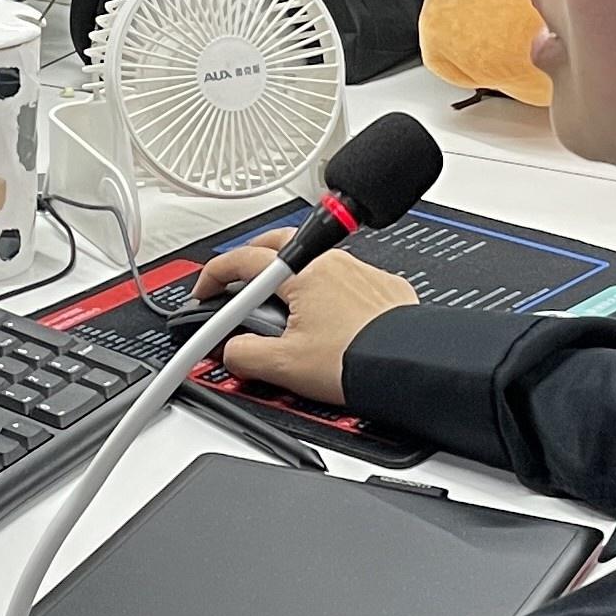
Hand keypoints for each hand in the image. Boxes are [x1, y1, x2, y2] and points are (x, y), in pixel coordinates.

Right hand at [188, 230, 416, 405]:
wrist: (411, 369)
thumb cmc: (359, 363)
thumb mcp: (285, 367)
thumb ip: (244, 355)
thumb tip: (229, 352)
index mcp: (304, 273)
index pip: (243, 261)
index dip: (214, 275)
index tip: (205, 290)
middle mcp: (334, 263)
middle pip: (279, 246)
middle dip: (253, 261)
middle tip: (240, 285)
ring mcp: (362, 272)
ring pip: (315, 263)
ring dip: (292, 278)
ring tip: (284, 311)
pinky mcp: (385, 289)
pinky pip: (346, 280)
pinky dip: (328, 292)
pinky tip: (328, 321)